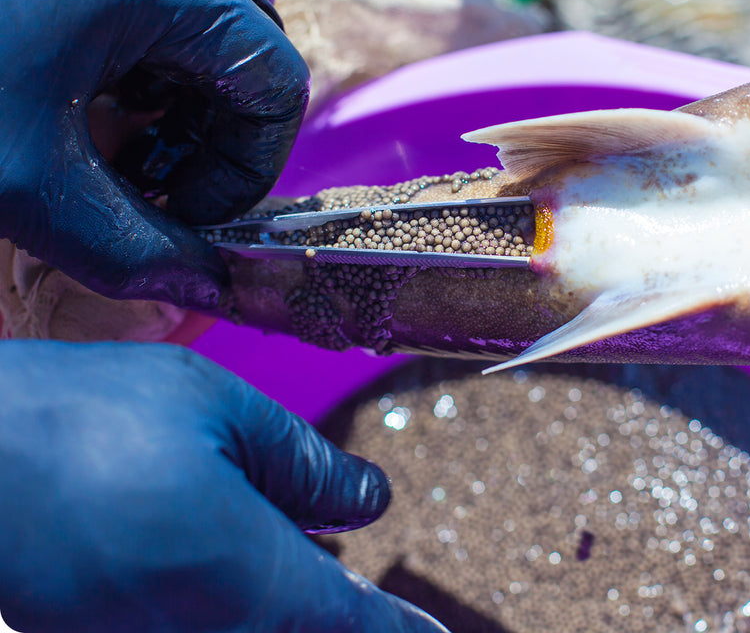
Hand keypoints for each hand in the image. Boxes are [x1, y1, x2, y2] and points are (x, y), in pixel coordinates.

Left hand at [0, 0, 309, 307]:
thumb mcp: (25, 184)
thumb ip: (132, 250)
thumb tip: (205, 287)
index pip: (275, 83)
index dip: (245, 165)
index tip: (183, 207)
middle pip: (256, 30)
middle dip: (220, 116)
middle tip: (149, 166)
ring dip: (203, 52)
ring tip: (135, 98)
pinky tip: (112, 42)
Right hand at [0, 341, 445, 632]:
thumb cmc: (81, 417)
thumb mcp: (215, 408)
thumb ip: (304, 463)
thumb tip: (368, 501)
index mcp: (247, 580)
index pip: (351, 624)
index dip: (399, 630)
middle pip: (301, 630)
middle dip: (335, 613)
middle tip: (348, 568)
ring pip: (248, 629)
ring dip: (281, 604)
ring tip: (285, 550)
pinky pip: (190, 626)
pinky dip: (228, 604)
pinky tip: (217, 548)